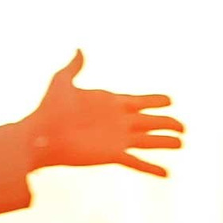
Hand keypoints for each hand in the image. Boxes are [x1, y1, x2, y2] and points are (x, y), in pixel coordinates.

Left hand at [26, 51, 183, 175]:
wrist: (40, 136)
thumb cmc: (48, 110)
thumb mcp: (61, 82)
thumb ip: (73, 66)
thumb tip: (78, 48)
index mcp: (110, 103)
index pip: (140, 101)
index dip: (155, 100)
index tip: (170, 100)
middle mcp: (118, 121)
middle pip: (149, 121)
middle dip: (167, 123)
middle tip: (183, 127)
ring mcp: (117, 139)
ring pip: (148, 141)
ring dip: (165, 142)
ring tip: (181, 143)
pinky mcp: (113, 155)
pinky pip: (137, 162)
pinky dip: (152, 168)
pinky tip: (167, 174)